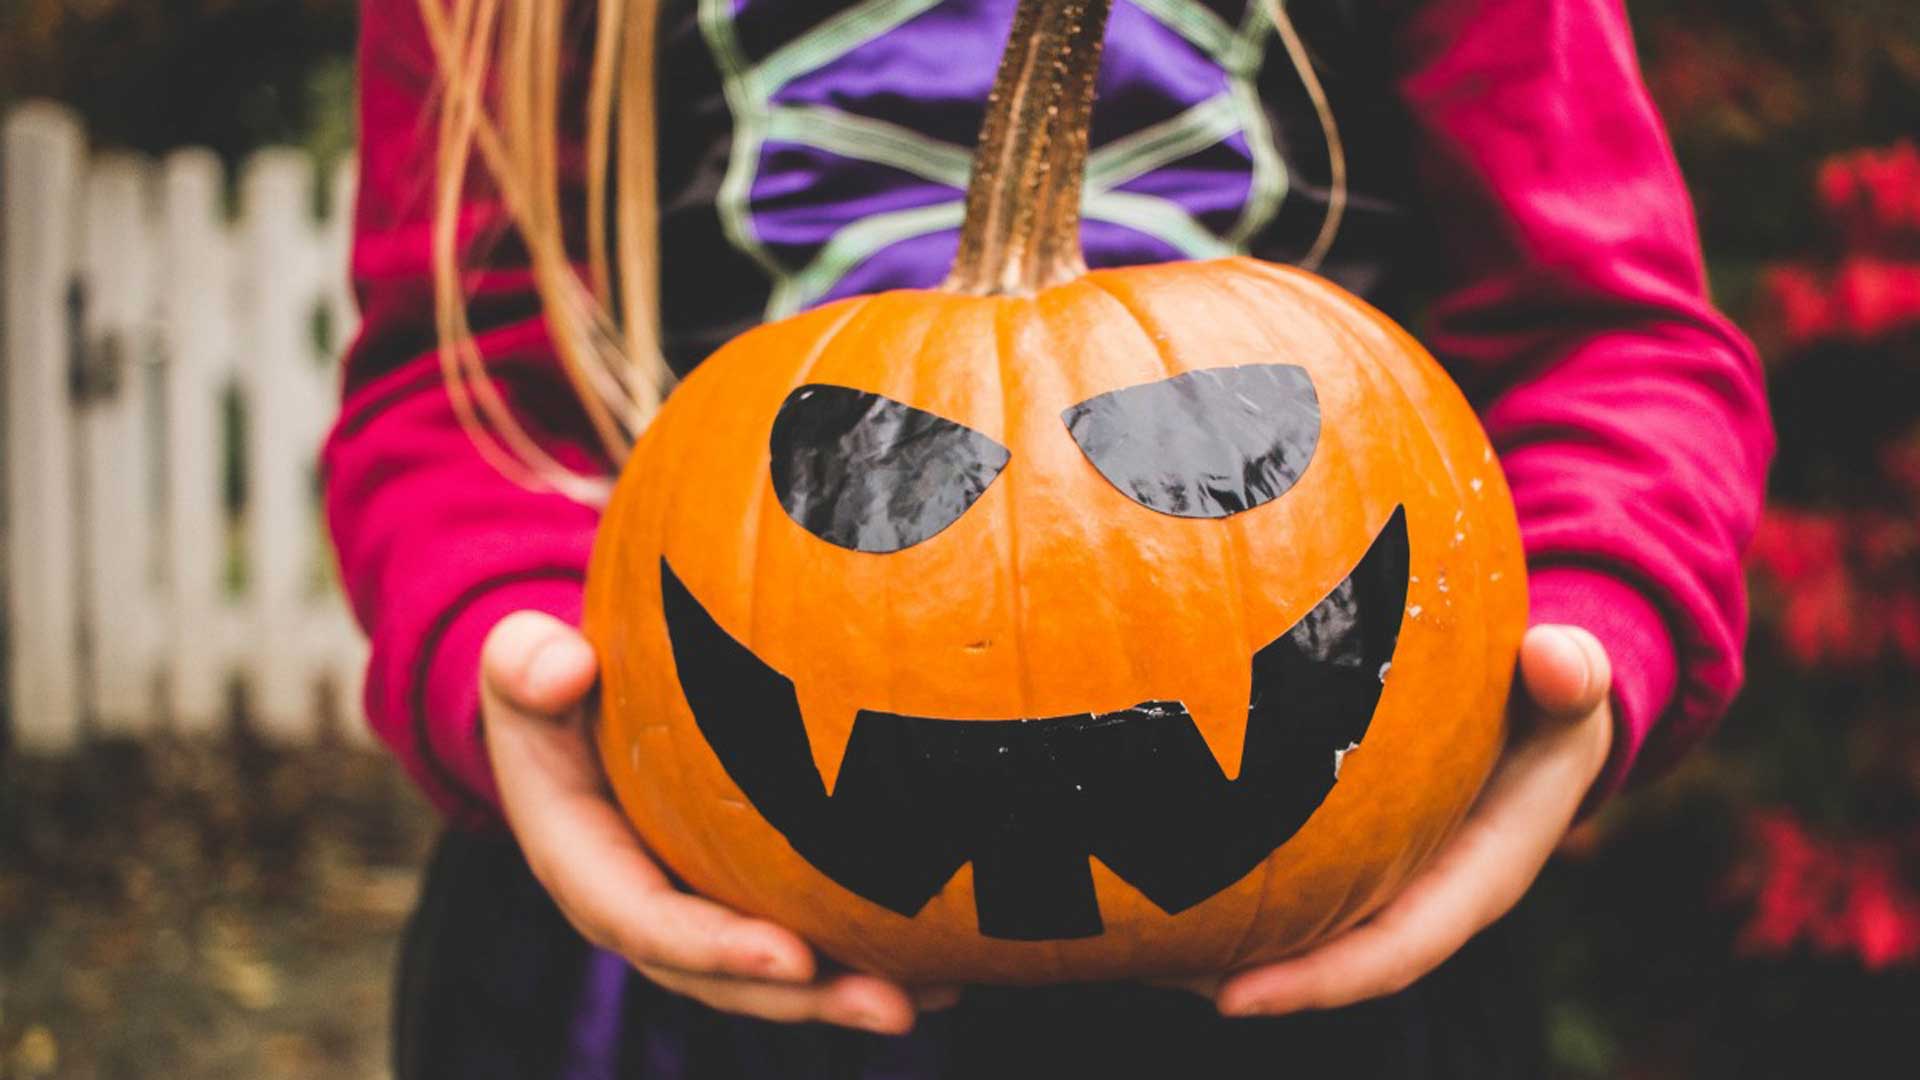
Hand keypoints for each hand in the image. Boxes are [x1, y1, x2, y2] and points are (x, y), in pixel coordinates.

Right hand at [481, 611, 955, 1033]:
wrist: (570, 703)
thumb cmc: (550, 681)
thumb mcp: (519, 665)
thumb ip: (524, 665)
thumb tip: (561, 666)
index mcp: (586, 868)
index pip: (648, 924)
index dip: (716, 950)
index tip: (791, 959)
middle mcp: (644, 909)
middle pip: (725, 974)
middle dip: (806, 999)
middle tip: (891, 1005)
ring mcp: (696, 907)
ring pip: (776, 970)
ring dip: (852, 989)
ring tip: (940, 996)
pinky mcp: (739, 895)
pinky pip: (805, 930)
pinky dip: (871, 946)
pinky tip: (953, 955)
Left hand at [1169, 624, 1615, 1015]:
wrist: (1546, 699)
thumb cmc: (1554, 694)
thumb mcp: (1570, 683)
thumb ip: (1568, 675)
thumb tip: (1554, 661)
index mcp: (1477, 876)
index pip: (1393, 951)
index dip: (1317, 980)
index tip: (1233, 999)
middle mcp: (1423, 893)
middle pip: (1328, 957)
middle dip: (1245, 974)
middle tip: (1152, 970)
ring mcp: (1386, 874)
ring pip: (1301, 924)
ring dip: (1222, 939)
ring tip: (1130, 941)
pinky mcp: (1356, 848)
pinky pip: (1291, 876)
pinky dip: (1231, 880)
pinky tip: (1156, 864)